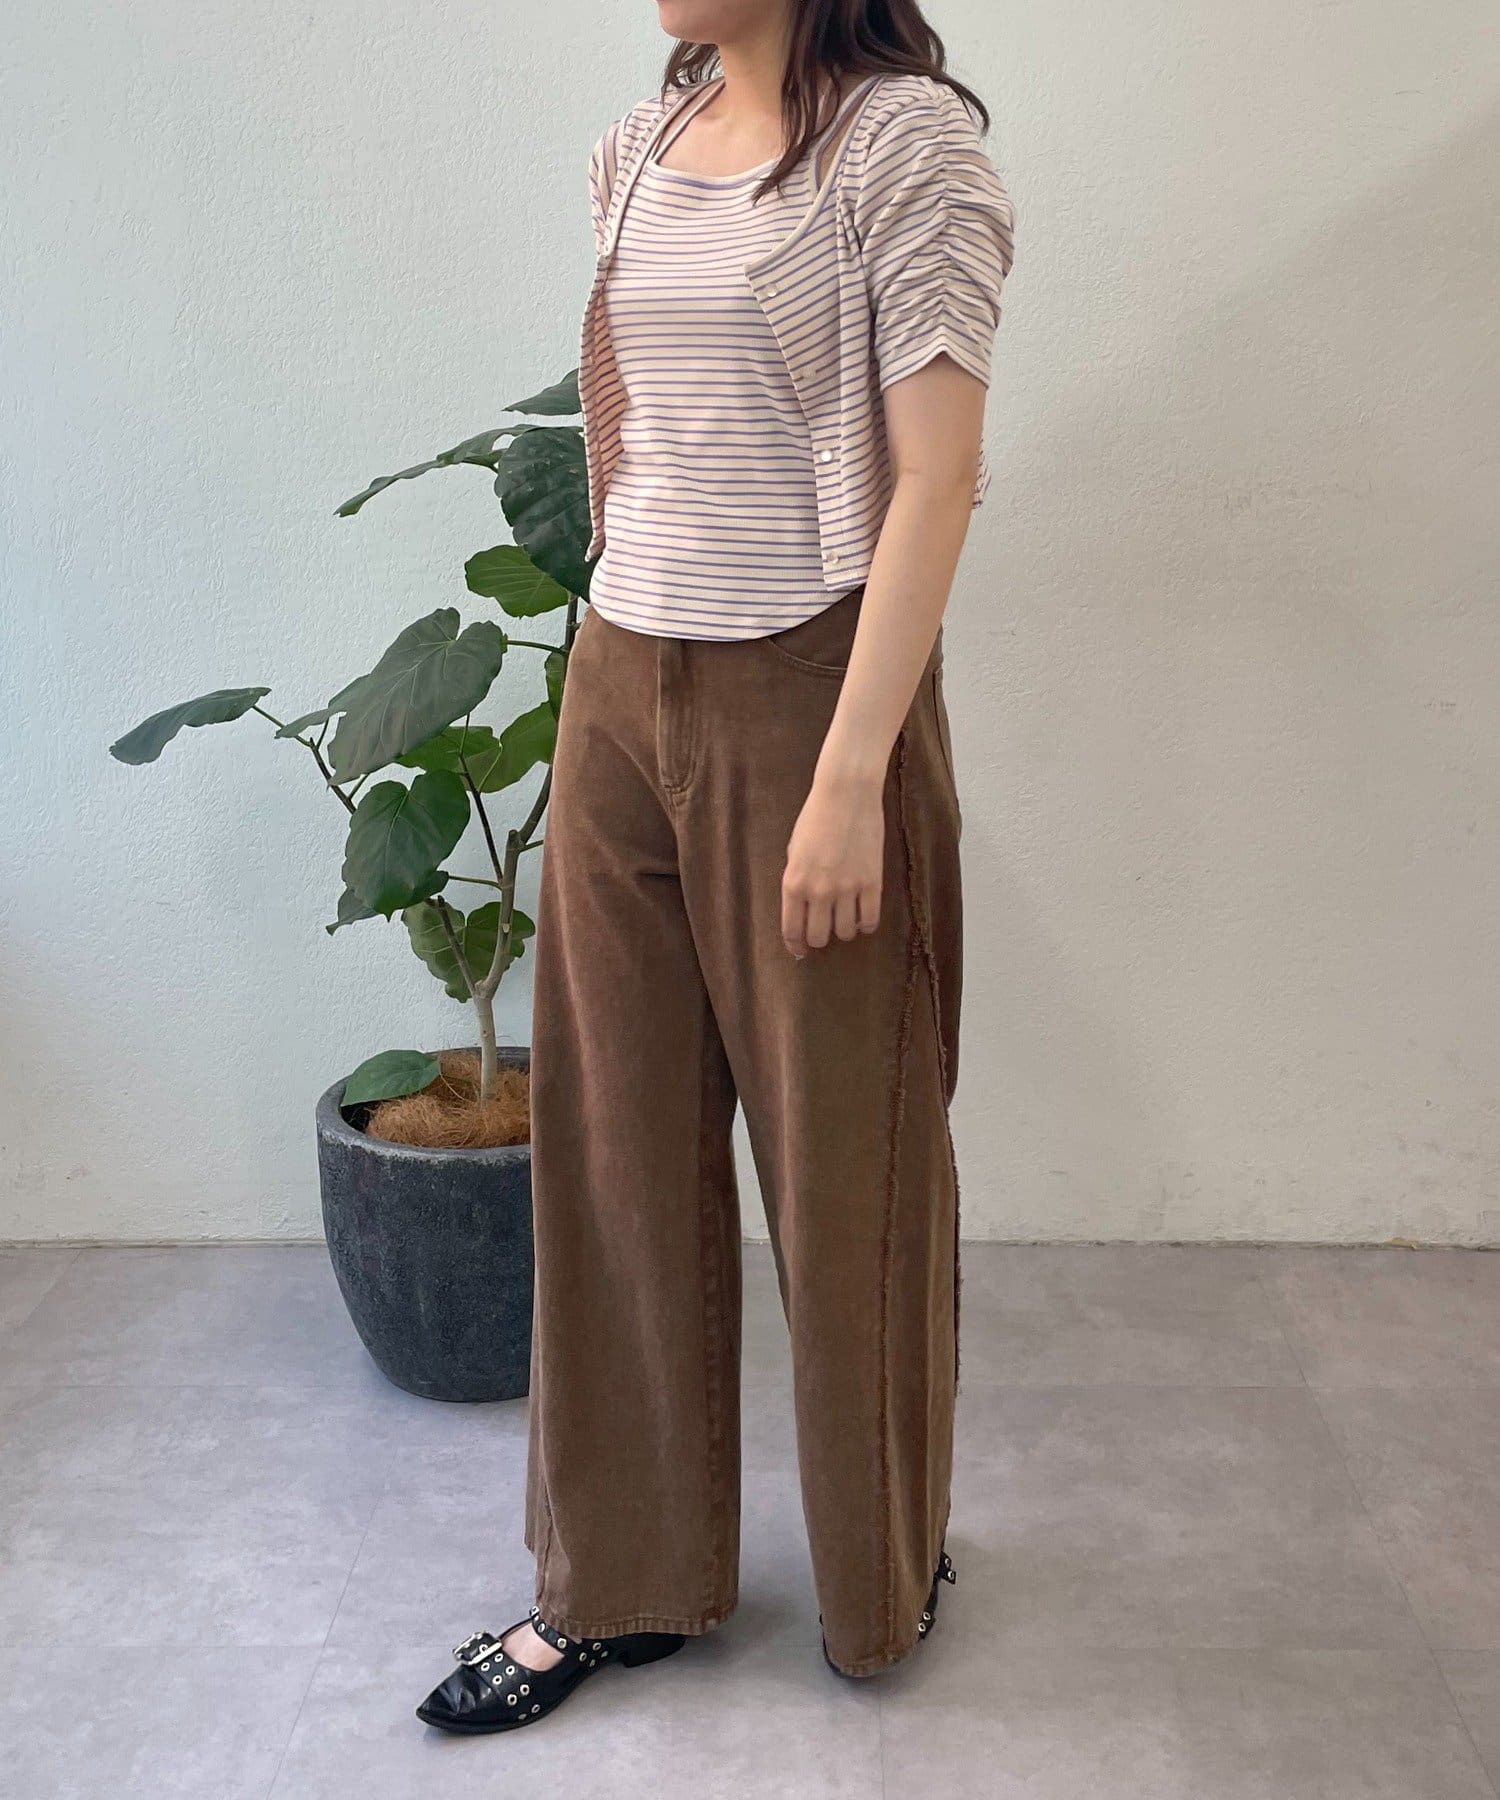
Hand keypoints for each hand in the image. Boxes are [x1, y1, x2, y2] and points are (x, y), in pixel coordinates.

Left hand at [781, 771, 885, 956]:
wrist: (846, 795)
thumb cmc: (815, 818)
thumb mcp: (793, 851)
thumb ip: (796, 882)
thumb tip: (801, 909)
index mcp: (793, 883)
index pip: (792, 930)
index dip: (796, 945)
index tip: (800, 949)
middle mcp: (818, 891)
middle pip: (819, 937)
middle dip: (820, 939)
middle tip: (824, 931)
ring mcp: (846, 889)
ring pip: (845, 933)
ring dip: (844, 931)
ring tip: (845, 921)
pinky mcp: (872, 883)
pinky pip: (870, 920)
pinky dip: (866, 924)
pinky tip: (864, 918)